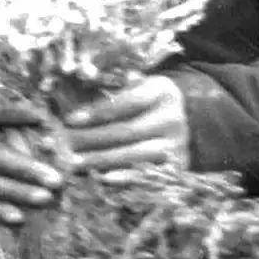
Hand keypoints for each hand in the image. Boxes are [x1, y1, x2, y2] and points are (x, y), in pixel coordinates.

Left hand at [65, 75, 189, 182]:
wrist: (193, 122)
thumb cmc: (153, 102)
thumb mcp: (143, 85)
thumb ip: (117, 85)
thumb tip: (83, 79)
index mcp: (161, 92)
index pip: (125, 102)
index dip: (96, 112)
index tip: (70, 120)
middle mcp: (171, 118)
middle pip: (126, 131)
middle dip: (92, 139)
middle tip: (64, 146)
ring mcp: (176, 144)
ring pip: (134, 154)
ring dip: (101, 160)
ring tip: (75, 164)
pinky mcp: (177, 166)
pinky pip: (147, 174)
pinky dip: (124, 177)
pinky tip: (103, 178)